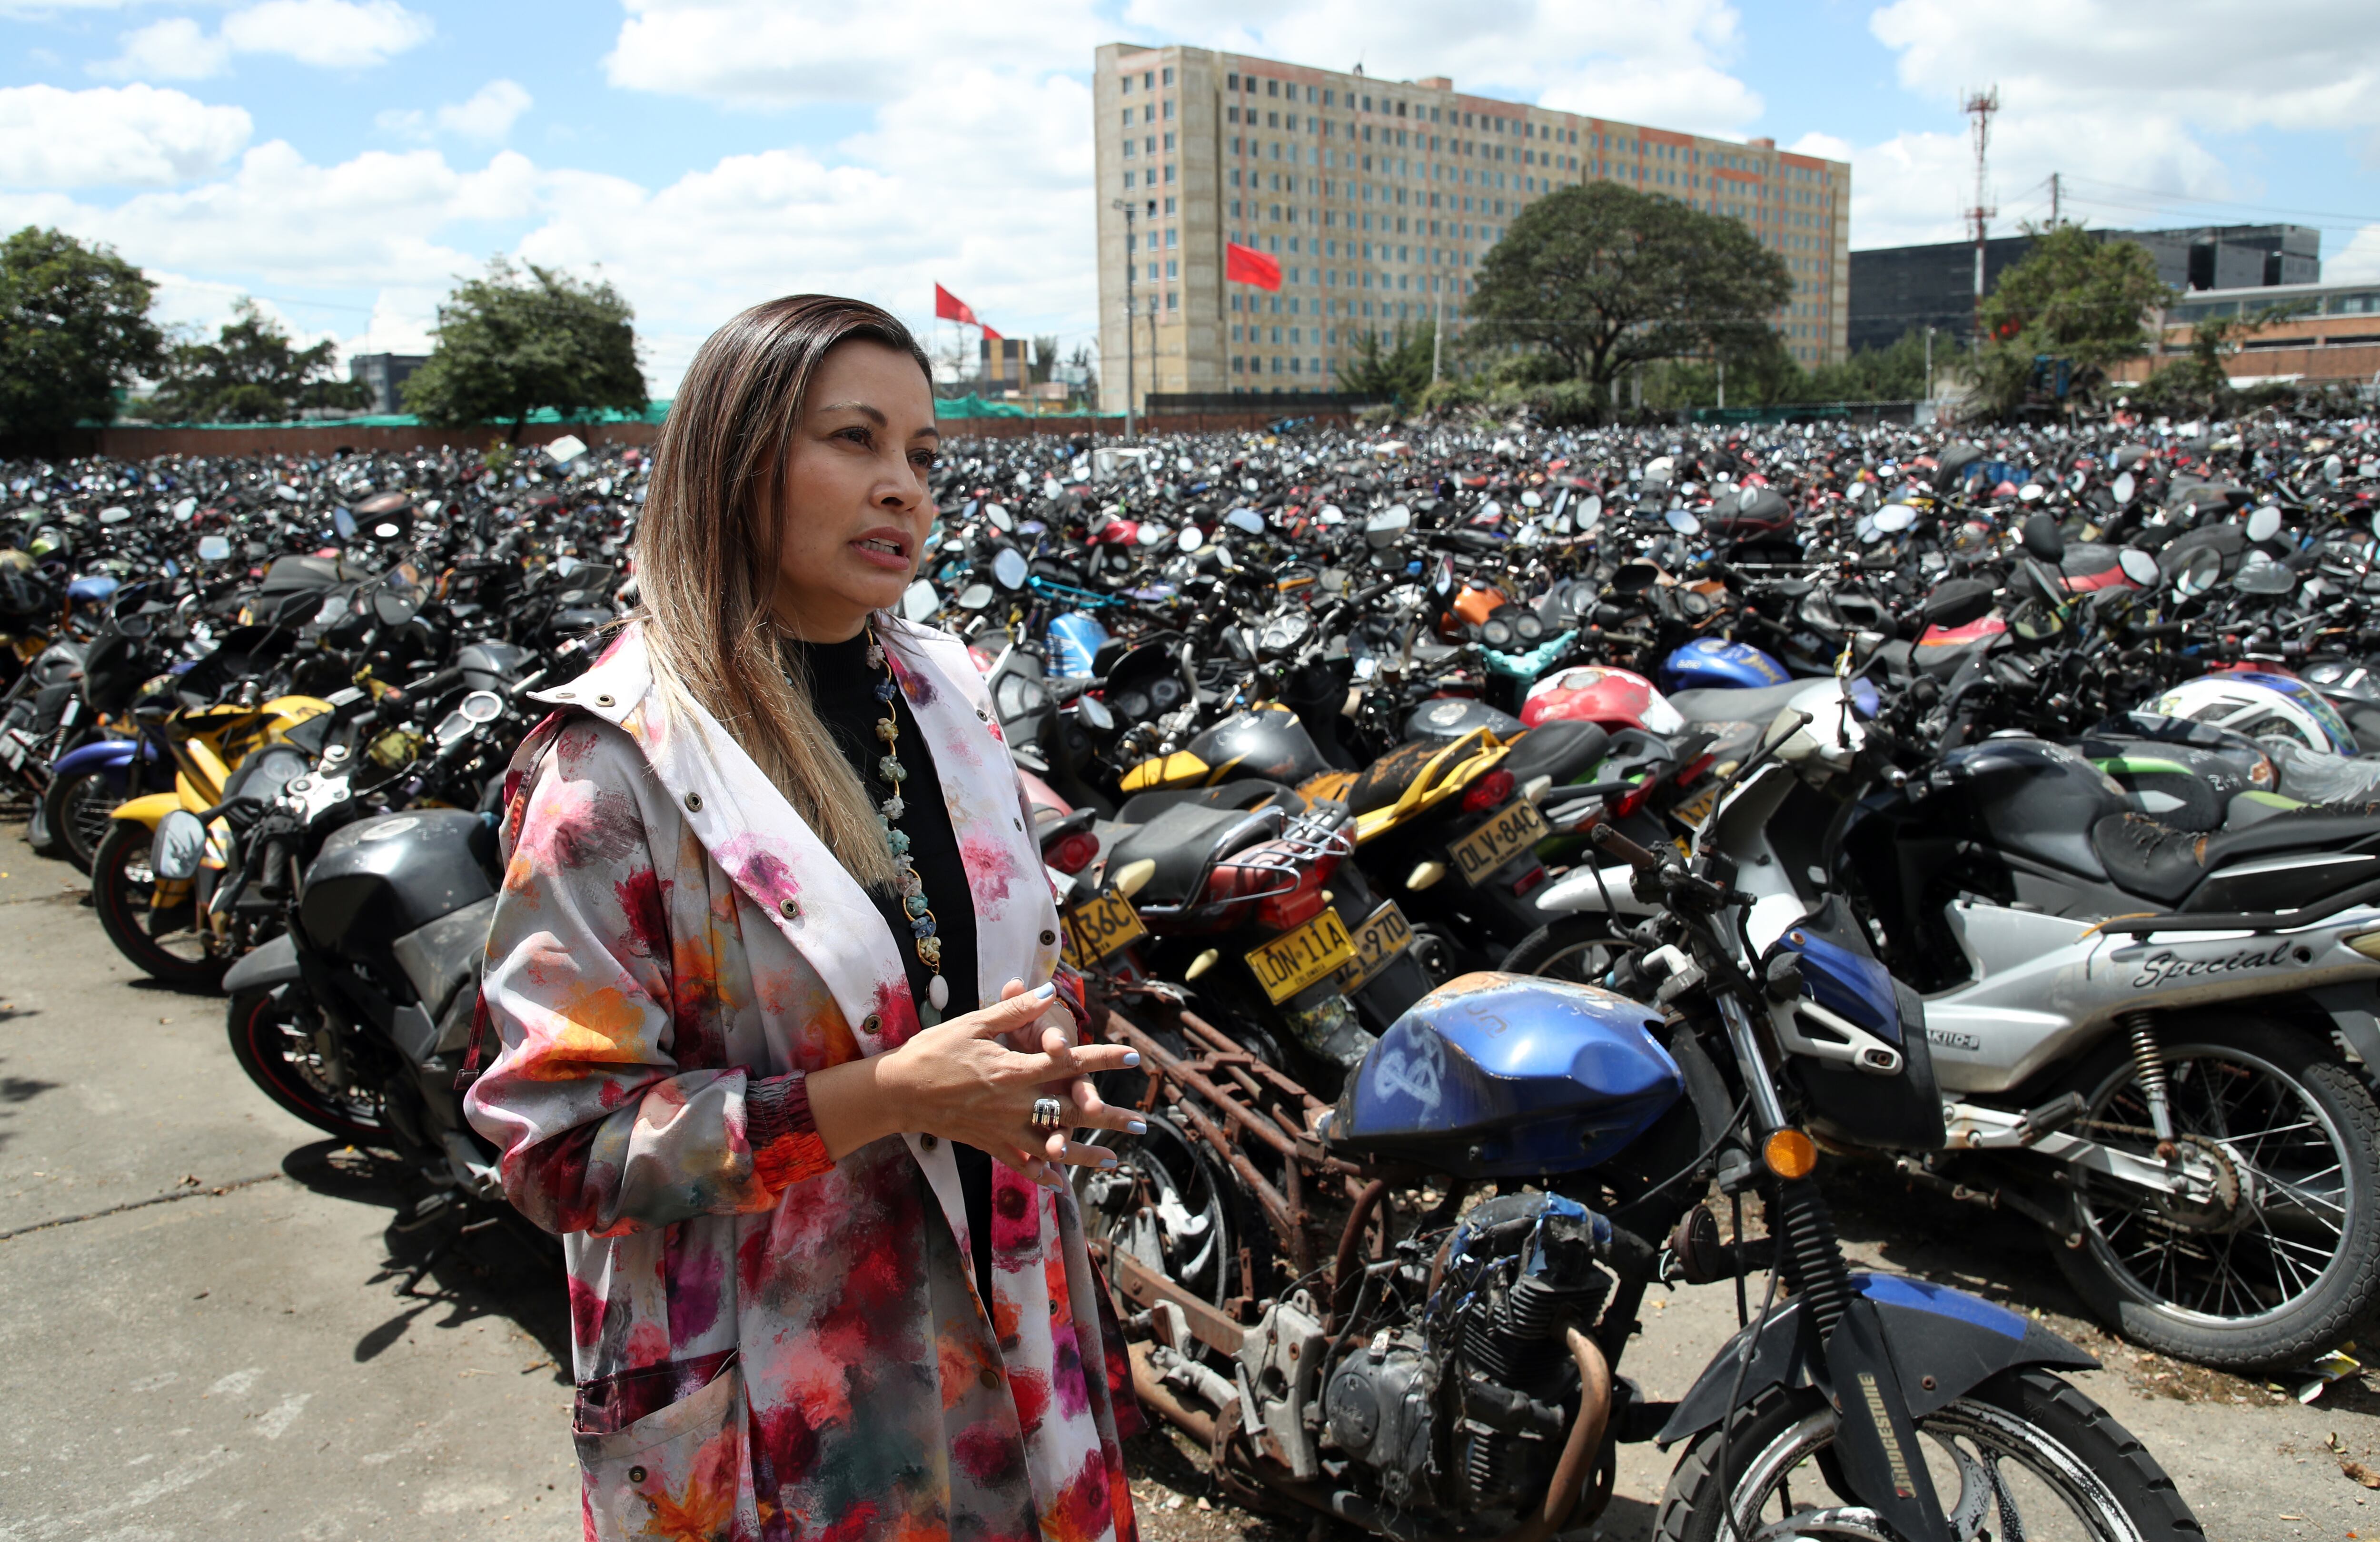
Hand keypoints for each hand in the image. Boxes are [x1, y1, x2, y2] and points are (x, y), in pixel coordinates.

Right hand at [811, 981, 1142, 1185]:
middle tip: (1142, 1124)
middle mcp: (1015, 1104)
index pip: (1069, 1063)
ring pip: (1053, 1146)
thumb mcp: (973, 1024)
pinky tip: (1060, 1182)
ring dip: (1085, 1155)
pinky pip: (1020, 1163)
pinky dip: (1041, 1174)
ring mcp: (1003, 1129)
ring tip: (1113, 1161)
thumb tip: (1047, 991)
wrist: (898, 1091)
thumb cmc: (934, 1051)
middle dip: (1109, 1119)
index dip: (1103, 1059)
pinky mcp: (988, 1144)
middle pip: (1071, 1113)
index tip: (1132, 1058)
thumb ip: (1014, 1010)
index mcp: (1014, 1071)